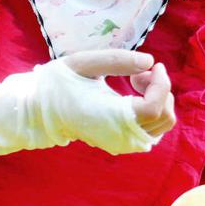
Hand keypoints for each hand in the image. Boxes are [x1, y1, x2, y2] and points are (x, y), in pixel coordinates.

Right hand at [61, 49, 175, 137]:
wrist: (40, 112)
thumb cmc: (58, 84)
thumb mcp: (83, 63)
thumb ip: (117, 60)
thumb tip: (150, 62)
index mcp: (111, 118)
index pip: (155, 108)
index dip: (162, 85)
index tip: (156, 66)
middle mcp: (121, 137)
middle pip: (164, 117)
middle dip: (160, 90)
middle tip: (138, 73)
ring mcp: (123, 144)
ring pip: (162, 126)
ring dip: (158, 100)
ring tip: (135, 83)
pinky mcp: (123, 145)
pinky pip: (152, 131)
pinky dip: (153, 111)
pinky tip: (134, 97)